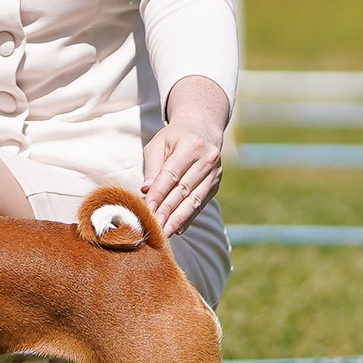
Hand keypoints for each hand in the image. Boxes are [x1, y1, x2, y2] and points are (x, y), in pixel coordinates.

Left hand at [141, 74, 229, 235]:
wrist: (202, 130)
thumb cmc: (174, 138)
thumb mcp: (158, 144)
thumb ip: (153, 167)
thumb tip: (146, 190)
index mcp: (191, 145)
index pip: (172, 174)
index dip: (159, 193)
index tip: (147, 209)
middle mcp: (208, 159)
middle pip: (184, 189)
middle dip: (168, 210)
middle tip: (154, 226)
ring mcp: (215, 173)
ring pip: (195, 200)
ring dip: (179, 218)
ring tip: (165, 232)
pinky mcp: (216, 185)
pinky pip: (201, 204)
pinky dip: (189, 218)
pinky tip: (178, 229)